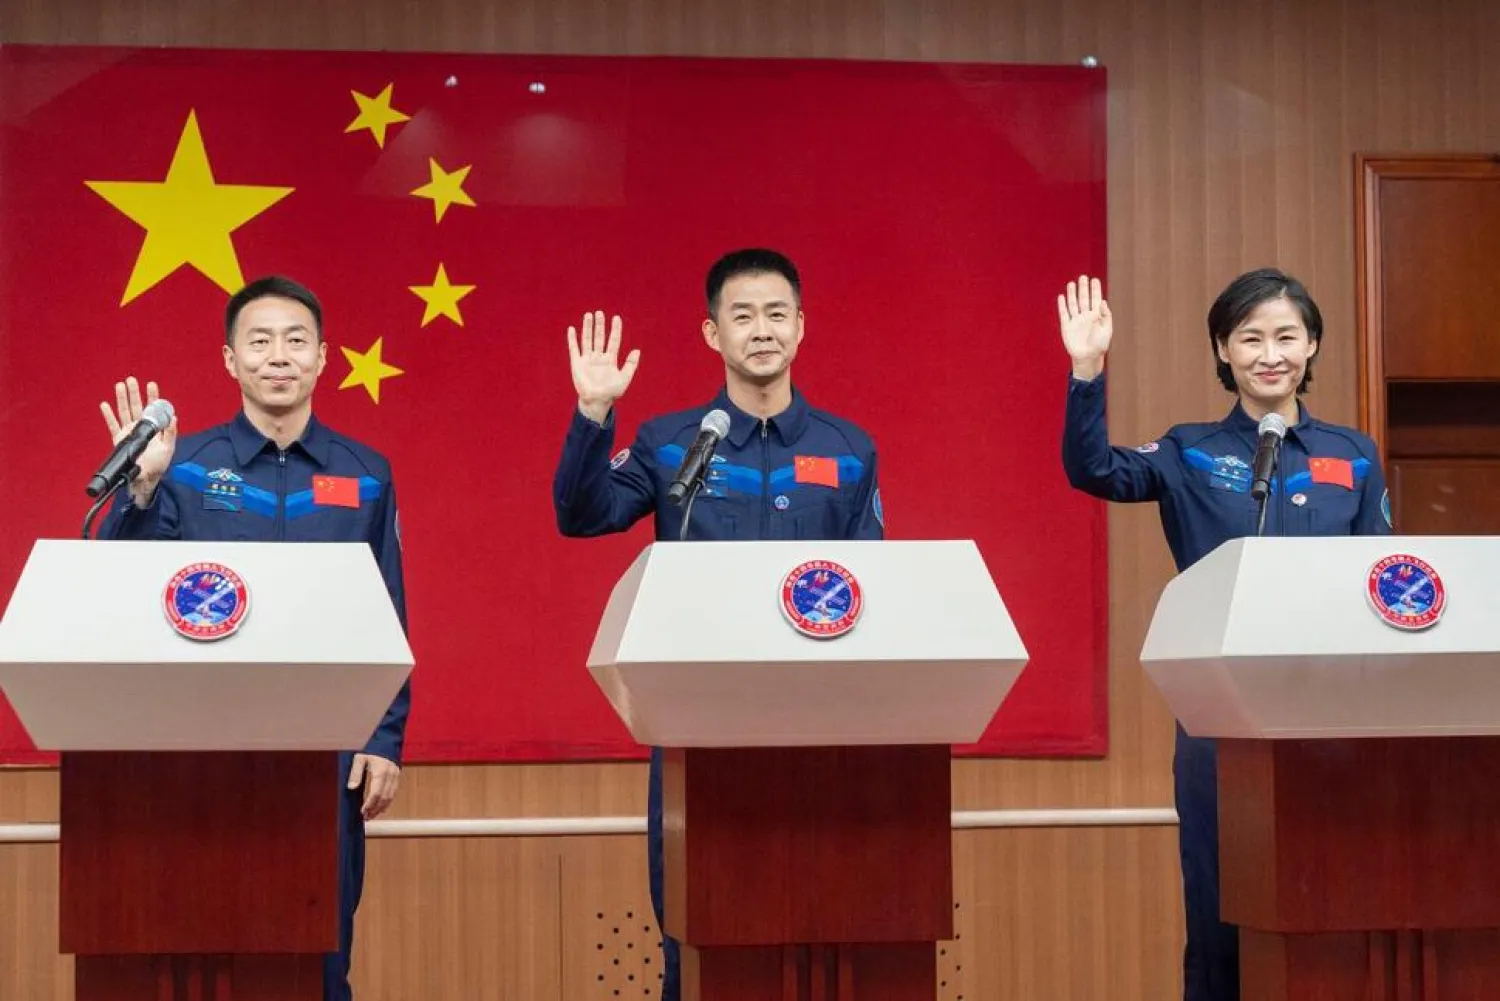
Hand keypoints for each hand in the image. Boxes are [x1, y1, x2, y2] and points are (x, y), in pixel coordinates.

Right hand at [99, 376, 177, 506]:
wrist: (145, 478)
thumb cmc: (158, 464)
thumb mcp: (168, 448)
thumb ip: (171, 433)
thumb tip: (174, 418)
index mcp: (153, 428)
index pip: (152, 409)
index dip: (152, 397)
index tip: (151, 384)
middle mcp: (140, 428)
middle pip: (136, 406)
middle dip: (134, 393)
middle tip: (132, 380)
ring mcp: (129, 433)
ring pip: (124, 412)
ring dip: (121, 399)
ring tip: (119, 386)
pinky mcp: (119, 440)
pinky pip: (112, 425)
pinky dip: (108, 415)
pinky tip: (105, 404)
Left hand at [348, 753, 400, 820]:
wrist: (387, 742)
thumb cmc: (371, 750)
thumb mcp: (359, 759)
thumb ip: (355, 773)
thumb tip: (351, 788)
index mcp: (381, 772)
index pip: (376, 793)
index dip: (369, 804)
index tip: (362, 812)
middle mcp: (390, 776)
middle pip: (384, 798)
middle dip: (375, 809)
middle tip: (366, 817)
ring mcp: (395, 777)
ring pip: (390, 797)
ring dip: (381, 808)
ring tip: (372, 815)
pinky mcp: (397, 778)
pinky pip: (393, 794)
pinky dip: (387, 803)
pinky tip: (380, 808)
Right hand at [567, 310, 639, 424]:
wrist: (596, 402)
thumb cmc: (611, 392)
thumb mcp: (624, 379)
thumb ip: (631, 365)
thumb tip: (637, 350)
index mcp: (610, 360)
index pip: (614, 341)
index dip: (615, 330)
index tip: (616, 318)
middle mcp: (599, 357)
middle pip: (600, 337)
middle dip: (600, 325)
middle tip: (600, 313)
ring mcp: (587, 359)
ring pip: (587, 340)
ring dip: (588, 328)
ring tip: (589, 315)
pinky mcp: (577, 363)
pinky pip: (574, 349)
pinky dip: (572, 339)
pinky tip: (572, 329)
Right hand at [1057, 275, 1112, 380]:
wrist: (1088, 358)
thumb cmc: (1100, 345)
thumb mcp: (1107, 330)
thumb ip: (1106, 315)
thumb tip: (1103, 301)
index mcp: (1097, 316)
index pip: (1095, 299)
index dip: (1095, 289)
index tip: (1094, 279)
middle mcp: (1086, 316)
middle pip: (1083, 299)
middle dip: (1083, 288)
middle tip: (1083, 277)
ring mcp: (1076, 321)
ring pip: (1073, 304)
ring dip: (1072, 294)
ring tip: (1072, 283)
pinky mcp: (1067, 327)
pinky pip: (1064, 314)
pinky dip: (1062, 306)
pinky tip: (1062, 297)